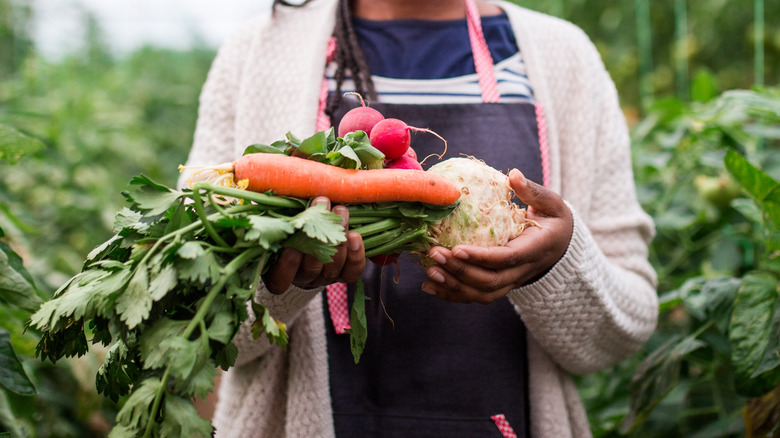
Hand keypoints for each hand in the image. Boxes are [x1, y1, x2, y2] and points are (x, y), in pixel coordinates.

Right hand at [262, 197, 365, 294]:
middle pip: (311, 269)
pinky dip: (355, 254)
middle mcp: (302, 278)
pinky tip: (354, 236)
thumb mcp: (275, 220)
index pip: (280, 280)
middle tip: (320, 209)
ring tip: (340, 210)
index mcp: (278, 272)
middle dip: (317, 239)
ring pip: (333, 267)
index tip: (291, 245)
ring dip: (338, 237)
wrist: (311, 231)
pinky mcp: (344, 273)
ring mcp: (324, 277)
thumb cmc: (287, 223)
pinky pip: (352, 270)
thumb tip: (275, 200)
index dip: (287, 266)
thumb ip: (273, 218)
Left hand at [421, 169, 572, 303]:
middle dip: (460, 271)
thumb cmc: (553, 220)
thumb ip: (533, 191)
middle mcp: (522, 271)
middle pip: (489, 281)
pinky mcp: (499, 287)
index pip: (506, 258)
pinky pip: (474, 296)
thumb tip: (514, 175)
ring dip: (453, 286)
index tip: (457, 248)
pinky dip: (451, 295)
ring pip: (481, 293)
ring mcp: (510, 282)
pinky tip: (428, 287)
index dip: (482, 257)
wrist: (562, 248)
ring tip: (430, 272)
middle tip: (435, 253)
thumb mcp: (551, 204)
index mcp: (535, 250)